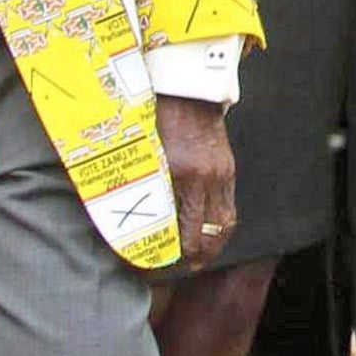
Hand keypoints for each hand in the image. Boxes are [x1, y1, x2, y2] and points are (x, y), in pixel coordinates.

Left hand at [156, 96, 235, 270]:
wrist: (186, 88)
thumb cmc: (156, 116)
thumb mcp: (142, 152)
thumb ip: (140, 184)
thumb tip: (126, 217)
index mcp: (181, 174)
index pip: (181, 232)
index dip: (168, 254)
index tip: (150, 264)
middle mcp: (206, 178)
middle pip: (206, 235)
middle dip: (194, 257)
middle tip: (178, 267)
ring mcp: (221, 173)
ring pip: (224, 225)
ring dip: (212, 245)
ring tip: (198, 257)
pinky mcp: (228, 167)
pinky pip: (229, 207)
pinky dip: (220, 225)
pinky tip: (208, 231)